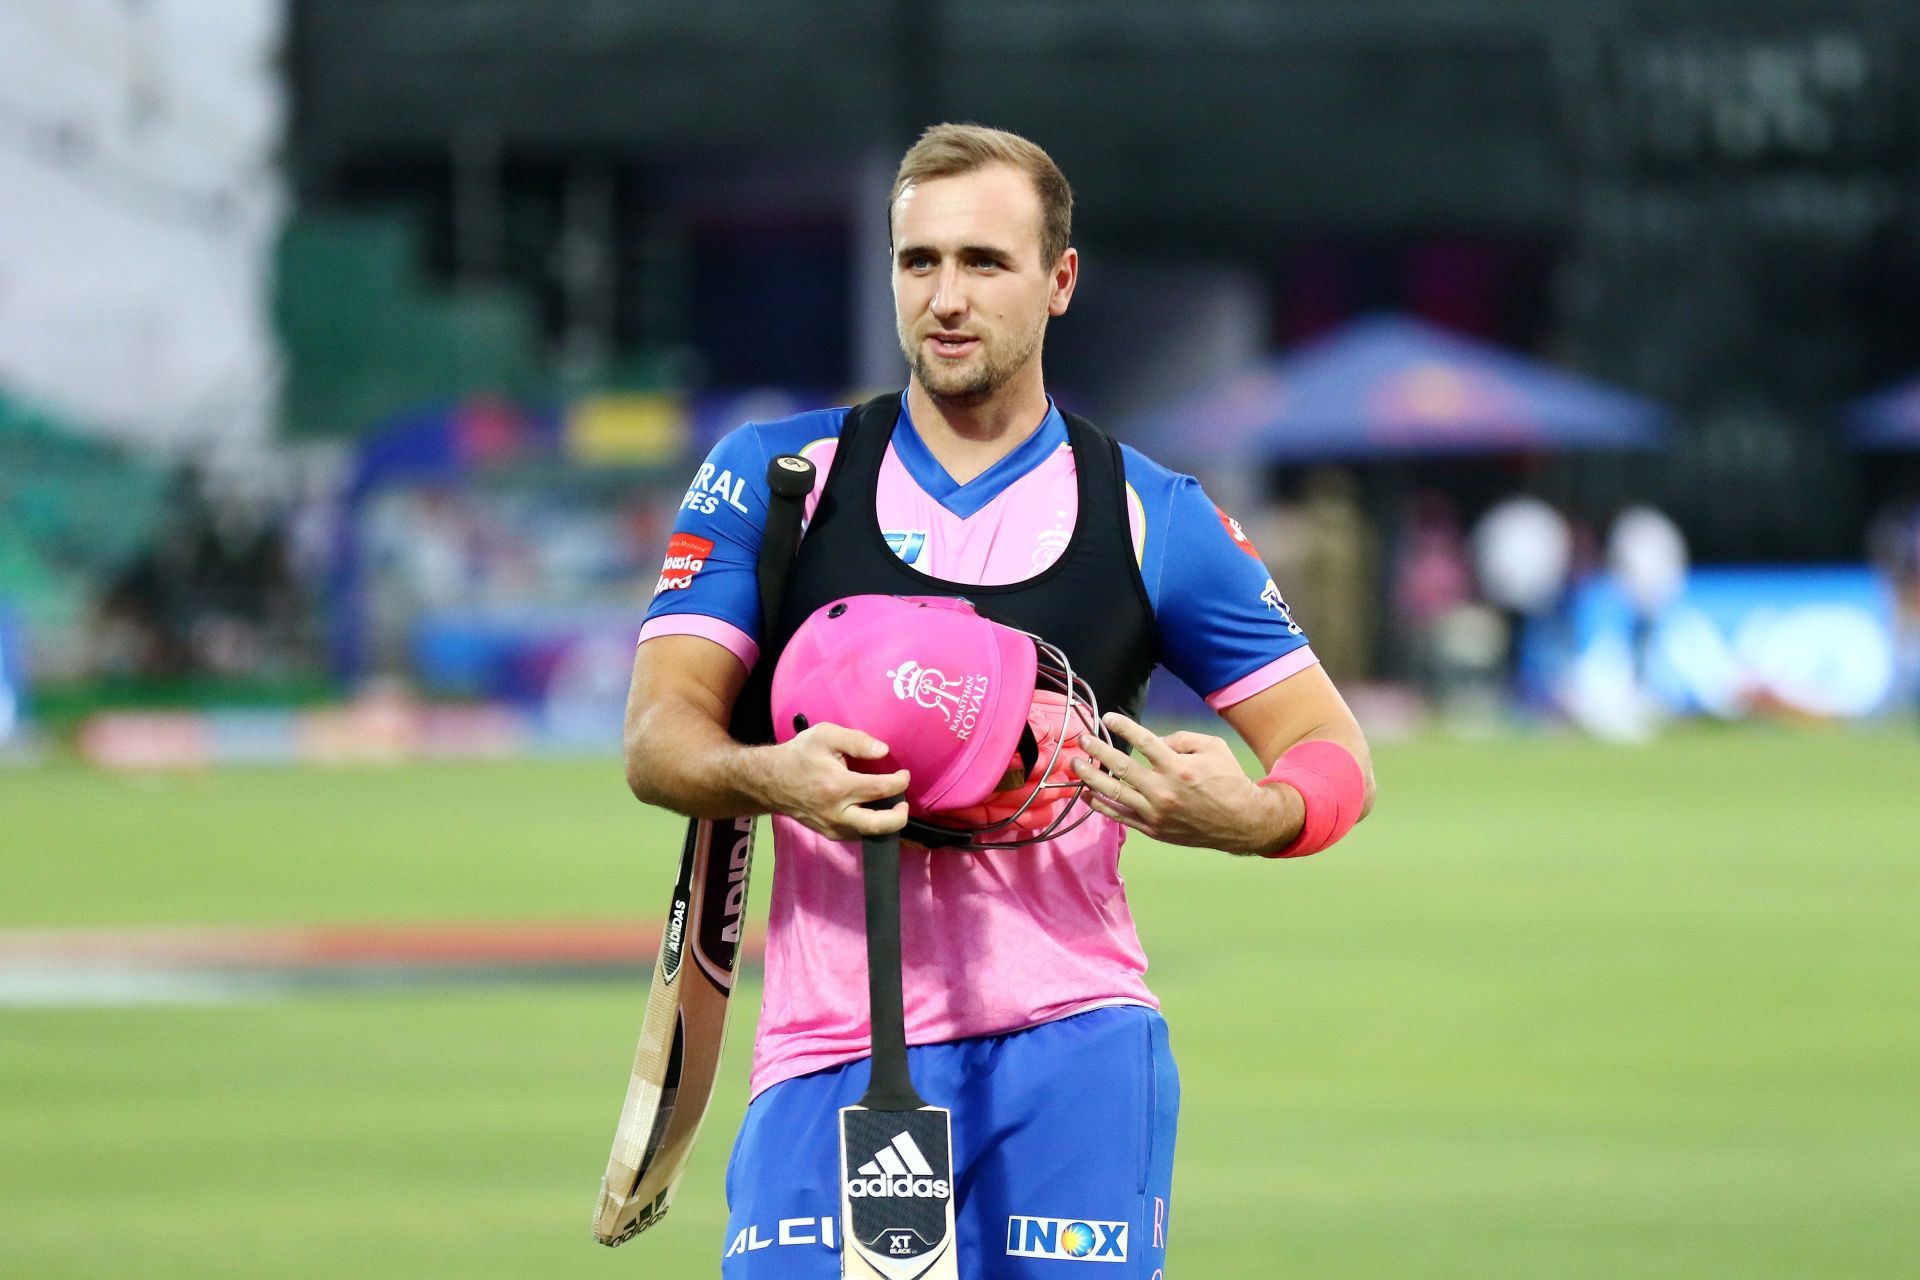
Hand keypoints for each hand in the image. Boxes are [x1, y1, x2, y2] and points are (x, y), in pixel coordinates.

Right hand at [766, 722, 909, 840]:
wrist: (769, 781)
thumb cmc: (798, 755)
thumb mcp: (825, 735)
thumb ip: (857, 741)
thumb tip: (883, 751)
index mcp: (839, 786)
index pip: (881, 789)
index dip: (899, 782)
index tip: (903, 774)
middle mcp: (837, 812)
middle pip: (880, 825)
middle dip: (900, 817)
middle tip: (904, 803)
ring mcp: (832, 827)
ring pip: (869, 834)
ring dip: (886, 823)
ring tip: (890, 806)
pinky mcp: (828, 834)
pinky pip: (857, 834)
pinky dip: (870, 826)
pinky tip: (873, 812)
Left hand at [1073, 713, 1298, 854]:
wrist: (1242, 822)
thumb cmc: (1229, 780)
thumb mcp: (1213, 747)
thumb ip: (1181, 739)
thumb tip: (1154, 741)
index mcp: (1178, 766)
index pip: (1143, 740)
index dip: (1123, 727)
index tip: (1107, 718)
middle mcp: (1163, 790)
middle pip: (1121, 767)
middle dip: (1097, 750)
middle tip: (1082, 739)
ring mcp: (1156, 812)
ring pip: (1114, 793)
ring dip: (1090, 777)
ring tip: (1074, 765)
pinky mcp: (1153, 829)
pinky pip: (1120, 816)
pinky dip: (1100, 805)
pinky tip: (1086, 794)